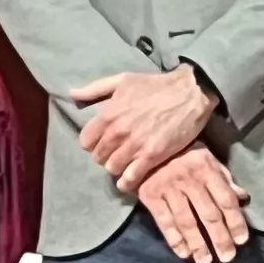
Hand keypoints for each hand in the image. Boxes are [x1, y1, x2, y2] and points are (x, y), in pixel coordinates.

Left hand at [74, 64, 216, 190]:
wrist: (191, 91)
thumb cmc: (157, 85)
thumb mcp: (123, 80)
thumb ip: (95, 89)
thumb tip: (72, 93)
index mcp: (108, 114)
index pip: (85, 141)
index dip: (93, 143)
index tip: (103, 142)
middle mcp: (118, 132)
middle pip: (98, 157)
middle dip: (105, 155)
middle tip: (116, 152)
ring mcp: (135, 145)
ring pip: (112, 168)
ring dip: (117, 168)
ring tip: (126, 163)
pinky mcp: (152, 156)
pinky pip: (130, 178)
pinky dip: (127, 182)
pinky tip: (130, 180)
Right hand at [136, 153, 250, 262]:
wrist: (146, 144)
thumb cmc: (183, 153)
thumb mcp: (207, 159)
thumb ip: (224, 180)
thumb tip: (244, 199)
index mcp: (207, 169)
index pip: (226, 200)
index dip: (235, 221)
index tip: (242, 240)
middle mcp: (189, 179)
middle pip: (208, 214)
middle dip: (219, 238)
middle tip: (227, 257)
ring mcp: (169, 188)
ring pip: (187, 221)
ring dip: (197, 244)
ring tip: (205, 261)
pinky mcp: (150, 195)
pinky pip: (164, 221)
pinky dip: (174, 239)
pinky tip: (184, 253)